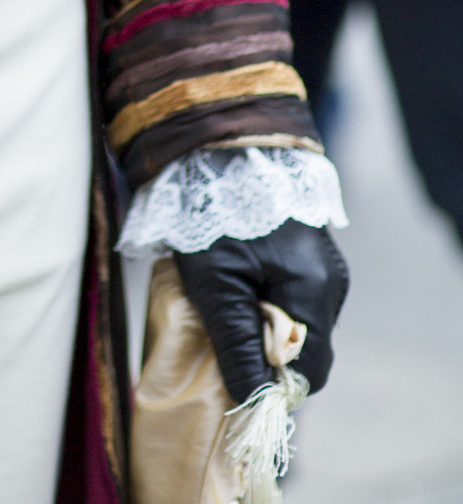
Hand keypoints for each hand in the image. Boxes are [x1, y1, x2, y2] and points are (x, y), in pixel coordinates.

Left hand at [175, 221, 348, 402]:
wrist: (221, 148)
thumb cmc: (215, 213)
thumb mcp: (216, 283)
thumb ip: (237, 343)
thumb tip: (253, 400)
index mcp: (316, 291)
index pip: (311, 370)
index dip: (274, 381)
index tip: (236, 366)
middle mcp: (333, 282)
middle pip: (308, 348)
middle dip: (268, 351)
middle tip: (225, 326)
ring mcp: (328, 265)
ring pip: (302, 322)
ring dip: (267, 322)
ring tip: (229, 293)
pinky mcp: (314, 253)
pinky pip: (298, 295)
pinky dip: (271, 298)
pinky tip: (242, 276)